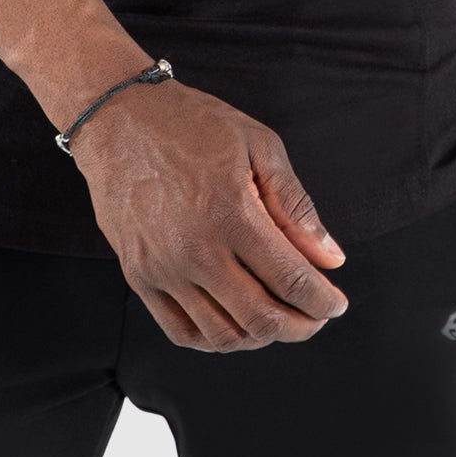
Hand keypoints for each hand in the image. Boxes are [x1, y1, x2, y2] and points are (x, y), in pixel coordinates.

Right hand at [70, 77, 350, 351]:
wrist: (119, 117)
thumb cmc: (192, 123)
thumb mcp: (257, 144)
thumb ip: (294, 205)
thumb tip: (330, 257)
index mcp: (231, 212)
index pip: (291, 281)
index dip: (323, 301)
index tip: (336, 303)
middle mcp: (195, 249)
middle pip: (261, 320)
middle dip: (301, 326)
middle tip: (315, 316)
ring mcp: (162, 268)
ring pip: (223, 336)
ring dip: (260, 337)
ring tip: (276, 316)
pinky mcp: (138, 276)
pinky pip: (182, 332)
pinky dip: (215, 339)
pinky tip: (234, 321)